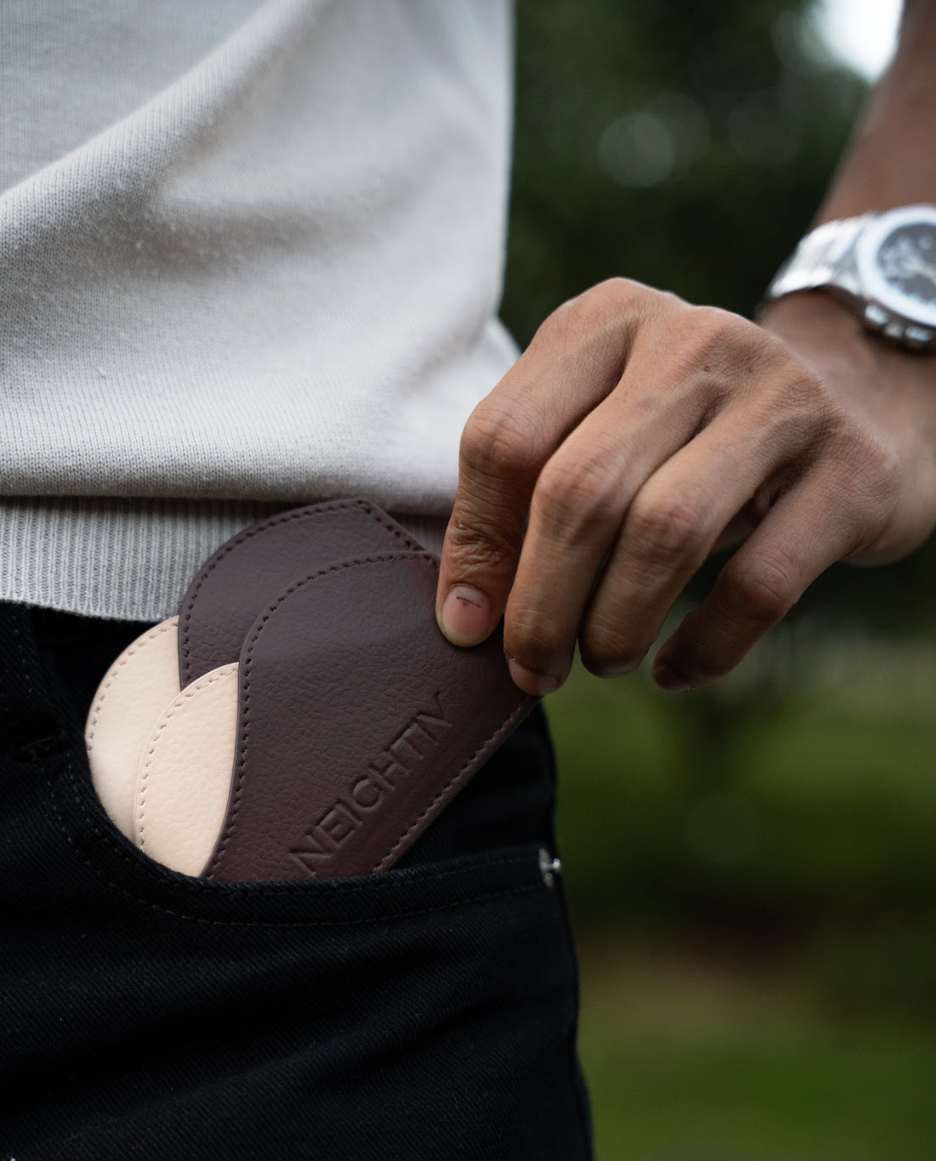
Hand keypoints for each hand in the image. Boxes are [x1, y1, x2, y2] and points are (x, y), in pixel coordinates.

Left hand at [435, 280, 935, 693]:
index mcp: (607, 320)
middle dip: (541, 604)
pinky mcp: (850, 467)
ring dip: (616, 623)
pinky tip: (675, 672)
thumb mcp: (608, 425)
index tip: (468, 627)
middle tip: (534, 669)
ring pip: (666, 532)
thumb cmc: (694, 437)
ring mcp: (782, 396)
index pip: (505, 437)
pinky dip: (704, 646)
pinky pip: (758, 584)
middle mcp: (693, 340)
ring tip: (604, 661)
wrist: (862, 400)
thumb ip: (532, 493)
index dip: (478, 546)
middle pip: (580, 490)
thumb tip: (466, 617)